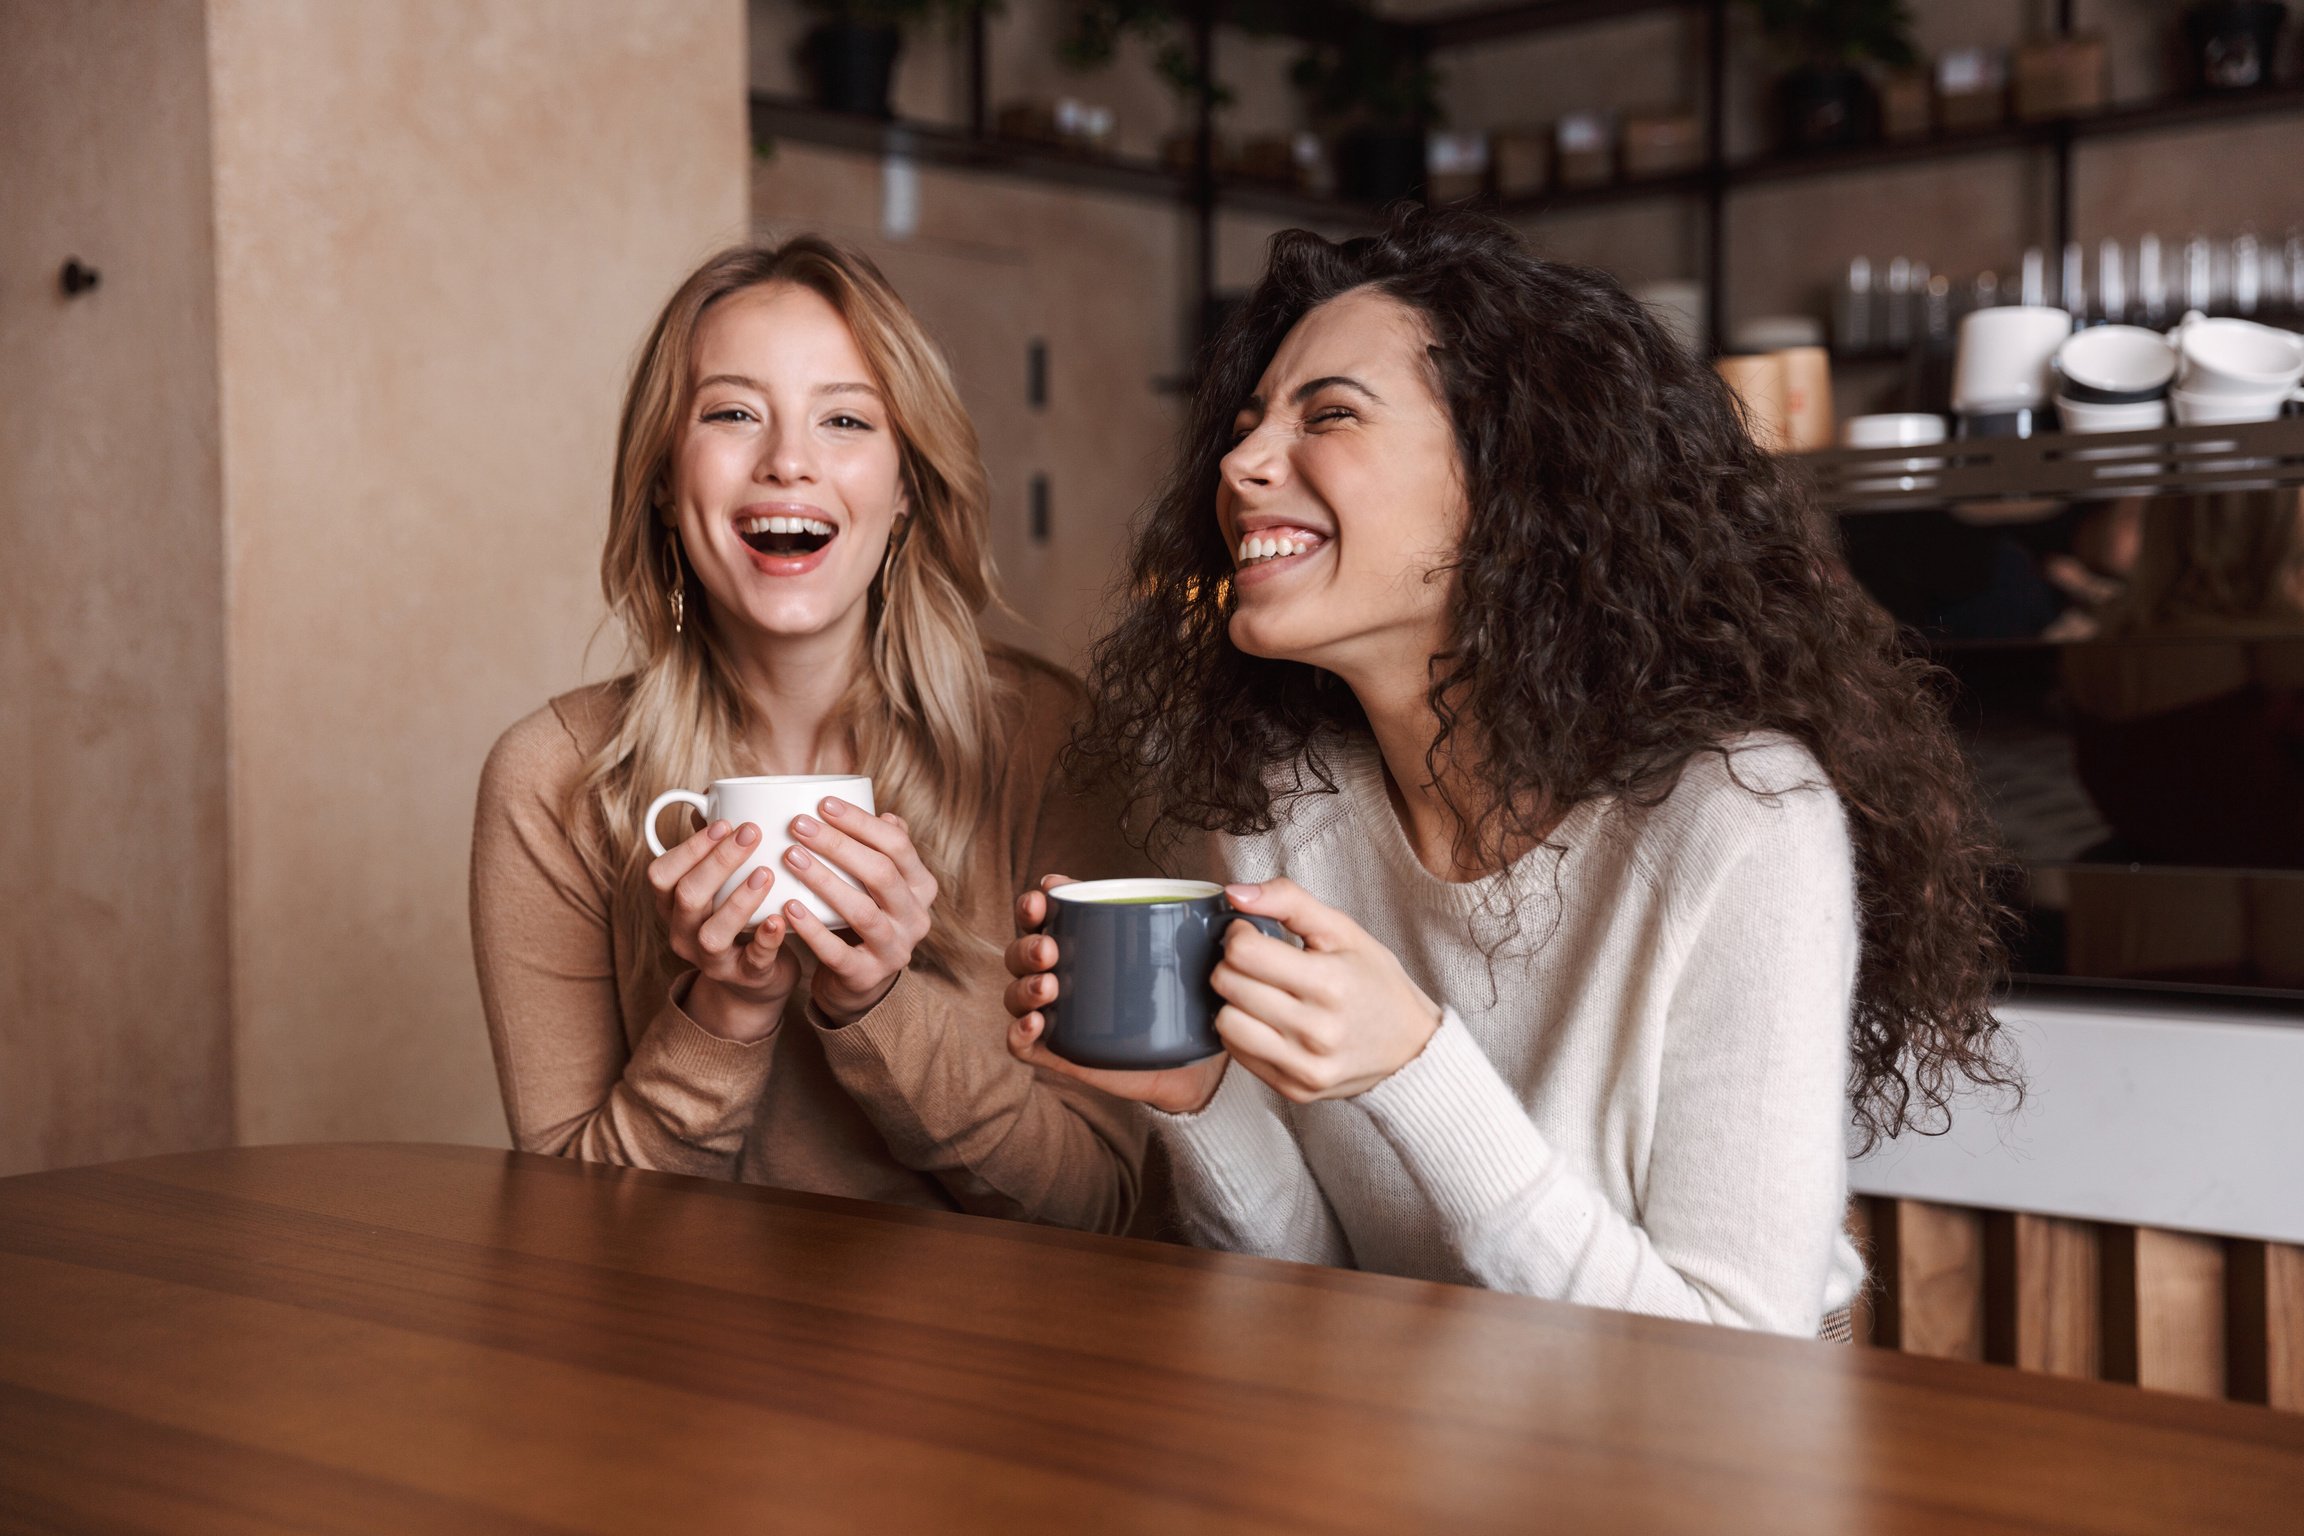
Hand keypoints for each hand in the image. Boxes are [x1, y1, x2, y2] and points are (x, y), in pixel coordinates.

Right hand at [647, 819, 801, 1043]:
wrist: (755, 980)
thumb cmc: (737, 918)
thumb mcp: (719, 884)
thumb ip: (713, 848)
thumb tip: (713, 796)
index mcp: (672, 906)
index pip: (662, 874)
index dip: (690, 847)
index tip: (724, 822)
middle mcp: (683, 933)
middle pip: (686, 897)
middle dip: (718, 861)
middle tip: (752, 832)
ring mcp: (711, 960)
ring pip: (713, 933)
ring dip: (739, 899)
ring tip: (765, 872)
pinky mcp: (745, 978)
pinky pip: (753, 960)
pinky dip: (767, 938)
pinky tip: (781, 918)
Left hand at [779, 797, 936, 1025]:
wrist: (861, 983)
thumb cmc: (866, 918)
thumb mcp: (882, 886)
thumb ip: (885, 853)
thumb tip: (886, 814)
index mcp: (921, 887)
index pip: (898, 845)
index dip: (861, 822)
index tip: (823, 804)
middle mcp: (916, 918)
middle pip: (881, 873)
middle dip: (838, 845)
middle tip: (799, 825)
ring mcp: (895, 949)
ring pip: (862, 911)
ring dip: (824, 880)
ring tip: (790, 857)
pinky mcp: (867, 976)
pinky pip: (837, 951)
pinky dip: (812, 929)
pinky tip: (788, 907)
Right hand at [1002, 876, 1230, 1115]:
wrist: (1194, 1062)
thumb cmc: (1186, 996)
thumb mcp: (1195, 955)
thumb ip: (1211, 924)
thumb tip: (1233, 896)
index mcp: (1083, 938)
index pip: (1044, 912)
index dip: (1036, 900)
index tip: (1047, 894)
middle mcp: (1062, 971)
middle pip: (1022, 951)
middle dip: (1027, 945)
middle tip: (1050, 949)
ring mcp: (1057, 1013)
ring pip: (1015, 993)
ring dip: (1024, 986)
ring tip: (1048, 986)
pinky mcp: (1059, 1051)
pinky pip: (1020, 1043)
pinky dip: (1018, 1031)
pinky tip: (1037, 1024)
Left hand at [1205, 879, 1442, 1102]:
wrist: (1410, 1048)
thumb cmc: (1375, 983)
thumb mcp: (1343, 930)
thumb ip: (1289, 901)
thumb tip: (1234, 893)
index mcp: (1330, 983)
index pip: (1244, 952)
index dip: (1239, 935)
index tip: (1252, 934)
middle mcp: (1316, 1031)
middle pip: (1228, 985)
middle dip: (1232, 964)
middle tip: (1254, 961)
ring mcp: (1304, 1066)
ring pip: (1226, 1023)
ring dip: (1232, 1000)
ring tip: (1257, 991)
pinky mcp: (1294, 1089)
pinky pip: (1237, 1054)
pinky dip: (1243, 1030)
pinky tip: (1266, 1019)